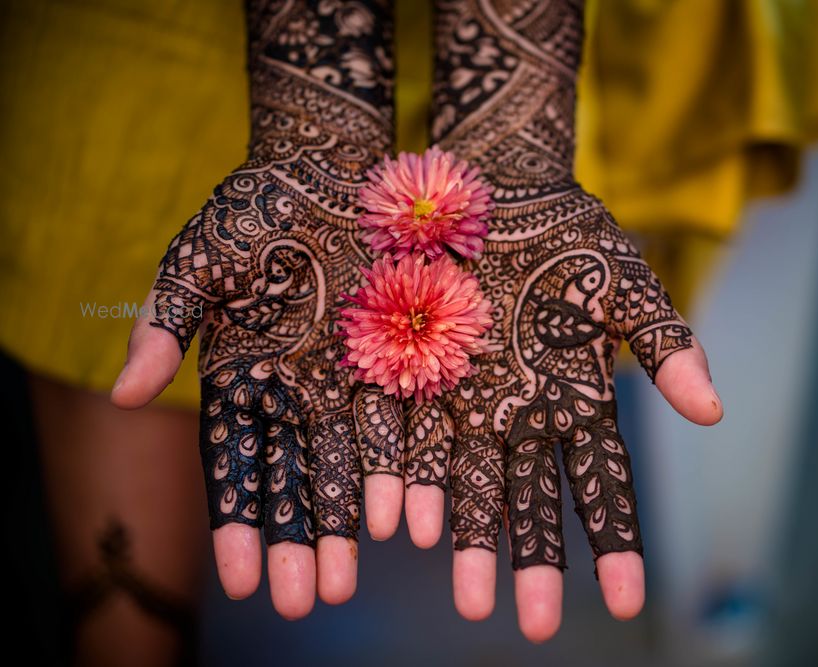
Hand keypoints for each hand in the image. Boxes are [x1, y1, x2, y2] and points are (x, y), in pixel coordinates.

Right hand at [112, 0, 402, 617]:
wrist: (332, 168)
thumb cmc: (253, 211)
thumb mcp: (197, 259)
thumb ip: (164, 325)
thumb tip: (128, 396)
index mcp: (245, 380)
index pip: (241, 467)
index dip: (241, 524)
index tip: (244, 580)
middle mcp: (300, 394)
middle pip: (301, 482)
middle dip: (303, 544)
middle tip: (305, 604)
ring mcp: (353, 380)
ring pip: (354, 466)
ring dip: (354, 523)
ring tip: (354, 579)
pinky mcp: (406, 359)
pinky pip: (408, 423)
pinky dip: (410, 471)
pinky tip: (415, 522)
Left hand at [403, 0, 722, 640]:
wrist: (487, 182)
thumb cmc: (566, 231)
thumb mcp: (625, 282)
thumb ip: (667, 345)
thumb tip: (713, 414)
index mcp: (577, 398)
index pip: (603, 484)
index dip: (614, 543)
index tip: (624, 603)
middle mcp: (522, 414)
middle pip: (531, 501)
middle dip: (532, 564)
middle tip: (530, 625)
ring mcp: (466, 400)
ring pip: (468, 485)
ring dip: (470, 544)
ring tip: (472, 602)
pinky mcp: (414, 375)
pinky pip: (411, 437)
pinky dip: (409, 480)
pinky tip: (406, 526)